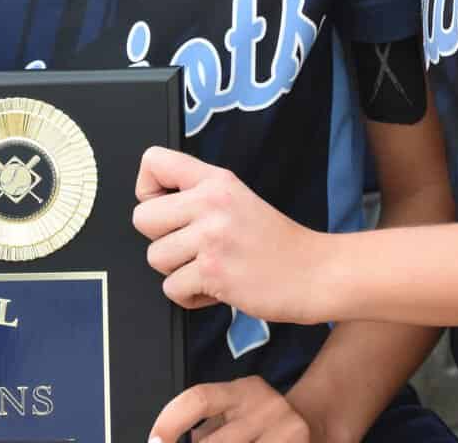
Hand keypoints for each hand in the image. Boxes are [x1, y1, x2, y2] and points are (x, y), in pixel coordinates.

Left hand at [134, 146, 325, 324]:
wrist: (316, 272)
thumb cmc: (275, 242)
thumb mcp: (237, 198)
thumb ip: (198, 195)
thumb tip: (153, 204)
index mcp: (215, 181)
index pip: (153, 161)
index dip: (148, 190)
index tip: (167, 208)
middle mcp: (210, 203)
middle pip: (142, 218)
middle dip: (162, 239)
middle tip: (193, 247)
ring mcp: (211, 237)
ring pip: (155, 257)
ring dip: (178, 272)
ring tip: (211, 267)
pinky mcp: (213, 271)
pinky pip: (171, 289)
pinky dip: (192, 297)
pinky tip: (219, 286)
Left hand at [150, 376, 312, 442]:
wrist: (316, 425)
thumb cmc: (264, 424)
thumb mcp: (237, 413)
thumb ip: (208, 426)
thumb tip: (166, 440)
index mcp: (244, 390)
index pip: (199, 399)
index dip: (170, 421)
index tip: (154, 441)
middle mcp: (265, 405)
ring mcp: (286, 430)